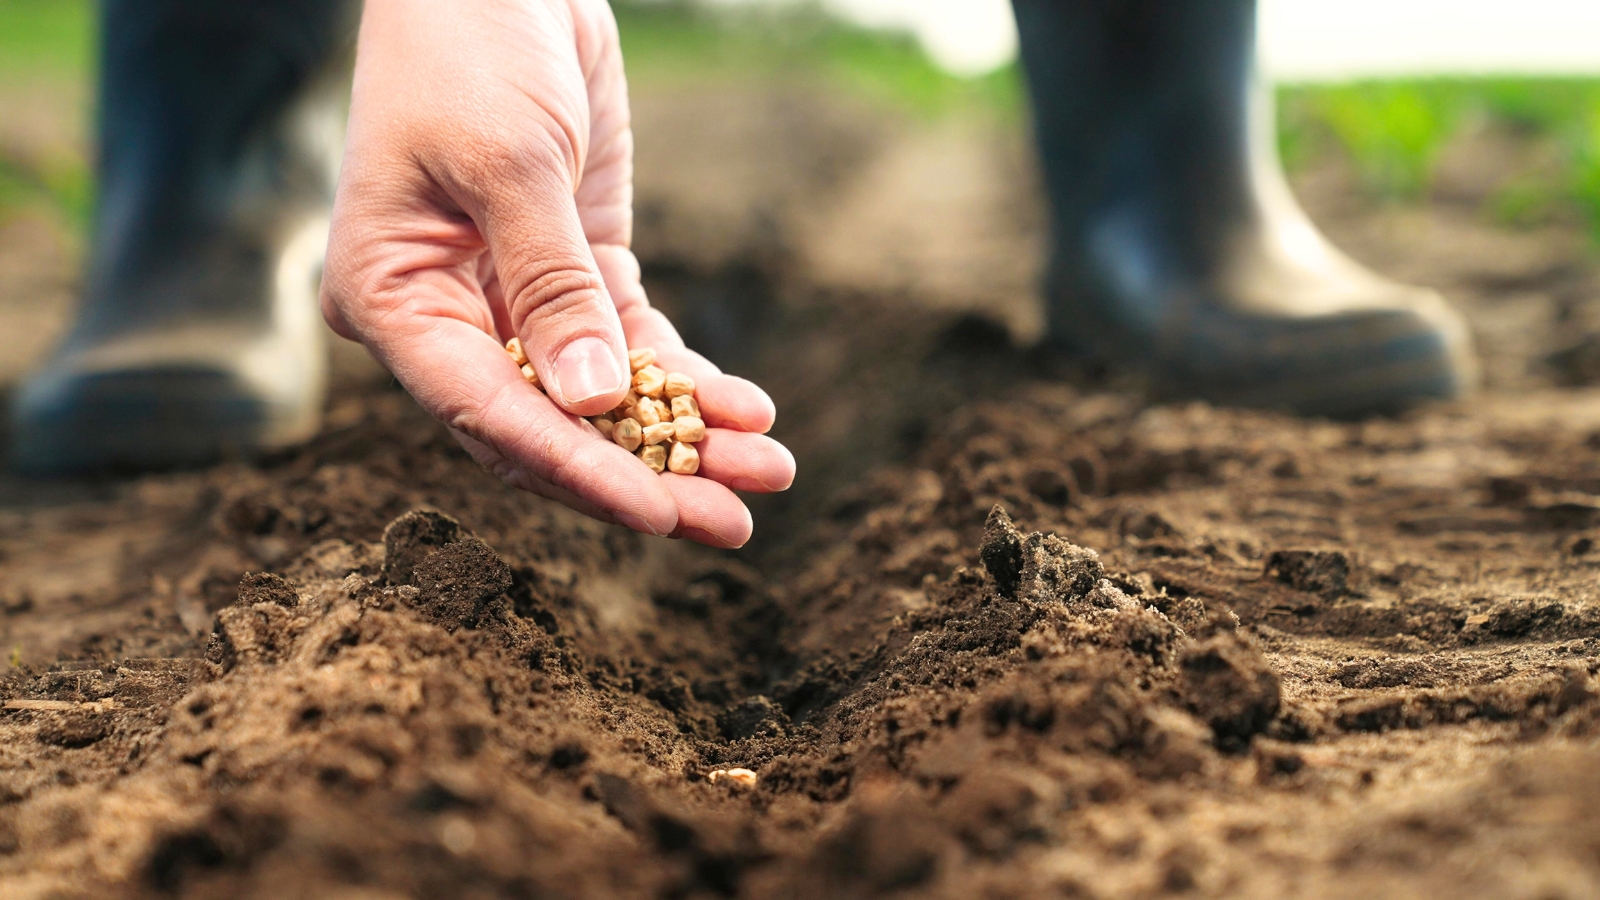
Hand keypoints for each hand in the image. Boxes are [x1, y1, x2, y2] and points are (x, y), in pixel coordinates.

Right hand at [320, 0, 793, 547]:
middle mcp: (448, 317)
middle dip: (644, 476)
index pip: (486, 414)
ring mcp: (513, 300)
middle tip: (732, 526)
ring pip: (600, 399)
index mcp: (393, 299)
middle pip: (548, 427)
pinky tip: (746, 410)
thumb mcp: (510, 159)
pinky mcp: (575, 272)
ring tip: (767, 473)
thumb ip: (554, 284)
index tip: (658, 513)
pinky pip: (632, 345)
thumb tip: (598, 401)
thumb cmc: (469, 45)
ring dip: (683, 439)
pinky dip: (686, 380)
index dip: (576, 470)